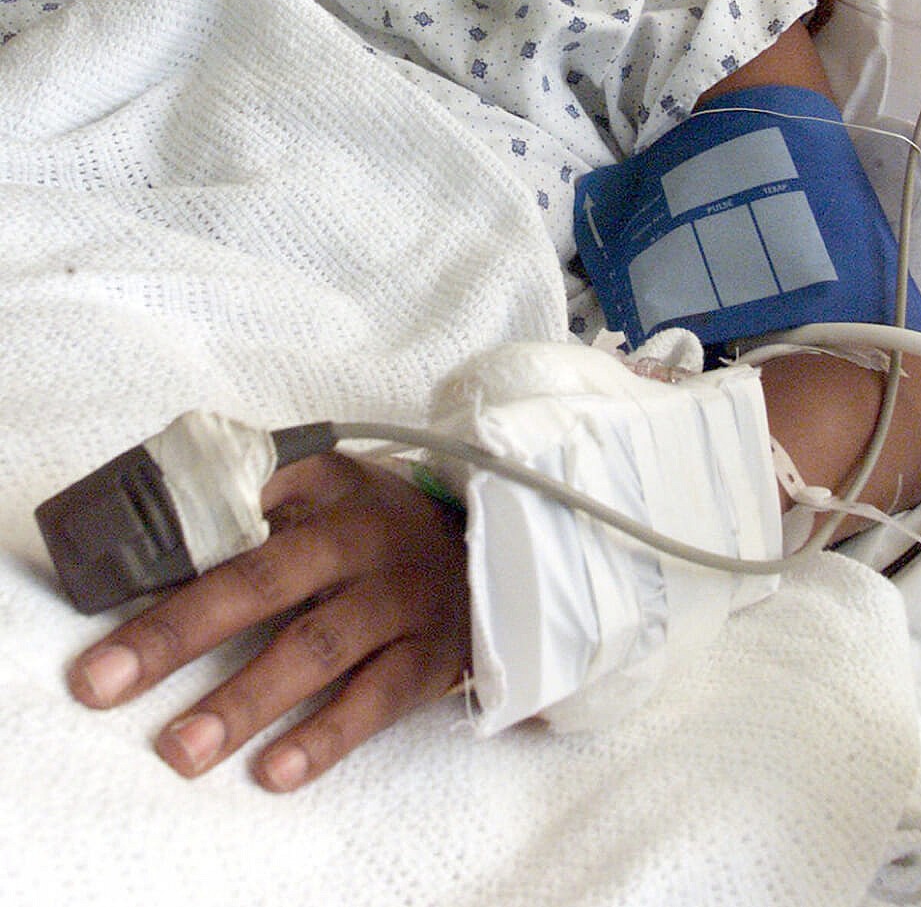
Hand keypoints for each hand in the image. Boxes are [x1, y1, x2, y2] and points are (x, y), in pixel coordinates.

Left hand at [66, 451, 470, 790]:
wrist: (488, 551)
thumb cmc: (375, 527)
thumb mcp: (325, 491)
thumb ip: (251, 506)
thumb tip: (139, 553)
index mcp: (323, 483)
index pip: (236, 500)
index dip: (170, 540)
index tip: (100, 587)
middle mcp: (360, 534)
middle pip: (261, 579)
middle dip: (177, 632)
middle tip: (102, 682)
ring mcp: (398, 594)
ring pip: (315, 647)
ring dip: (243, 700)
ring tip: (180, 749)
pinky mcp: (430, 653)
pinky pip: (377, 698)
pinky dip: (326, 736)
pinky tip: (276, 770)